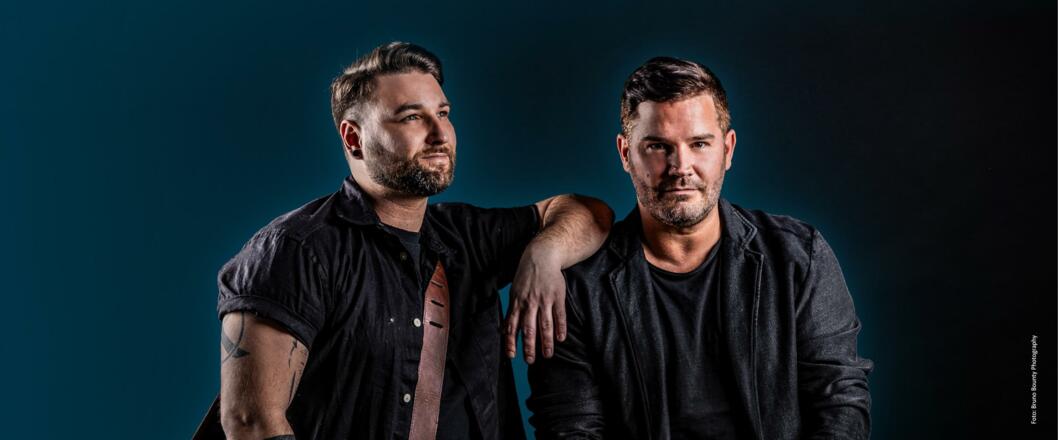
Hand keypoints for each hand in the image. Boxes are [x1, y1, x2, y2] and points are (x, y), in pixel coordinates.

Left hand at [504, 244, 567, 363]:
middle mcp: (529, 303)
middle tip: (530, 361)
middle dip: (529, 347)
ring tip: (548, 355)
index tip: (512, 356)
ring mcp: (544, 300)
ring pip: (544, 325)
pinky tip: (561, 339)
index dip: (511, 342)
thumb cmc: (526, 276)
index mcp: (517, 303)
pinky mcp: (557, 297)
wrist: (542, 256)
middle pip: (528, 329)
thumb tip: (504, 330)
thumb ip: (511, 311)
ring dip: (546, 342)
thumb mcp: (514, 292)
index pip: (512, 326)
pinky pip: (559, 315)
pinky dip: (560, 328)